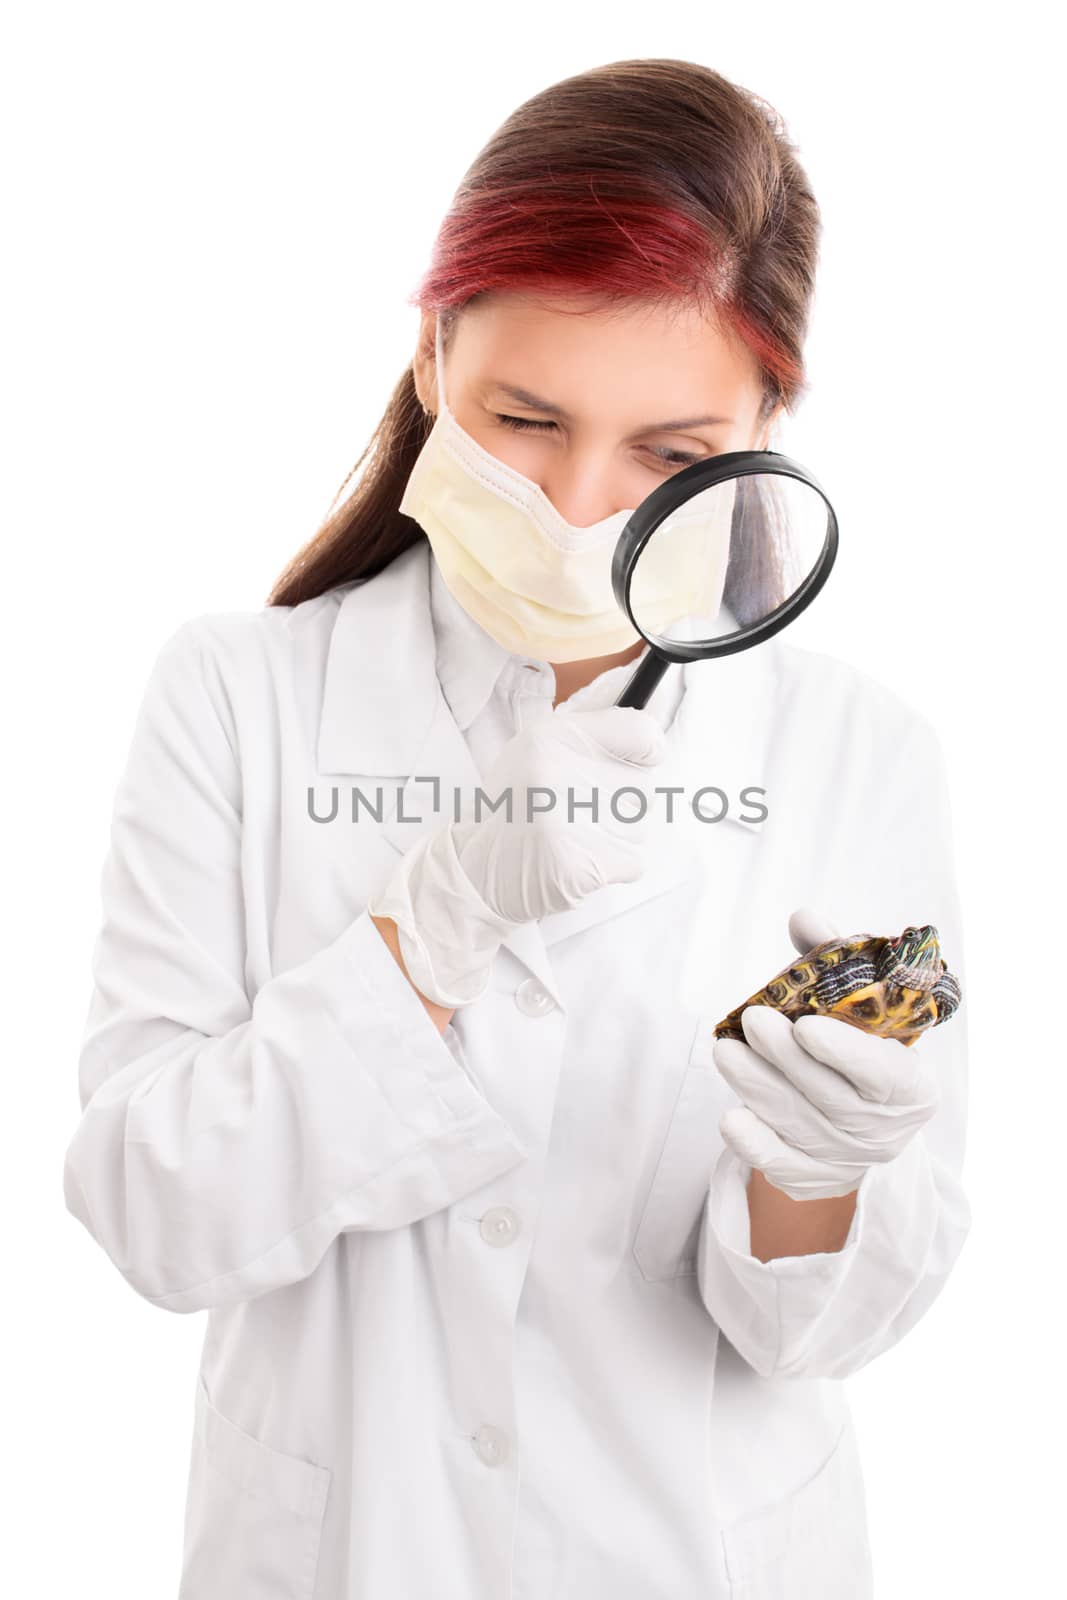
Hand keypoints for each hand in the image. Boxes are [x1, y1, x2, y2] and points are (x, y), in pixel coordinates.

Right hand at [368, 706, 666, 1006]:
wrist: (474, 870)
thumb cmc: (516, 806)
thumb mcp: (540, 751)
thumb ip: (593, 739)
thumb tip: (655, 742)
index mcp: (551, 736)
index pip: (644, 735)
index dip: (647, 753)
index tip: (630, 766)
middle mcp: (559, 774)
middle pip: (643, 786)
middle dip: (622, 802)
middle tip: (579, 811)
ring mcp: (570, 824)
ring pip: (639, 826)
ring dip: (616, 836)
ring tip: (573, 836)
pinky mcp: (582, 868)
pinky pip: (633, 862)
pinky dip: (612, 867)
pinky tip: (577, 860)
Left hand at [713, 908, 940, 1200]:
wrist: (863, 1121)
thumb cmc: (862, 1048)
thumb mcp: (864, 1008)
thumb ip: (835, 963)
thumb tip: (804, 919)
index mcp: (911, 1086)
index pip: (882, 1074)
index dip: (845, 1052)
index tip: (806, 1025)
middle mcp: (884, 1129)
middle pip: (829, 1098)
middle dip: (785, 1059)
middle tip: (752, 1022)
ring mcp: (848, 1159)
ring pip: (797, 1124)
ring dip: (756, 1087)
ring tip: (724, 1050)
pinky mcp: (812, 1178)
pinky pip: (781, 1166)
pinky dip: (755, 1145)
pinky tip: (731, 1119)